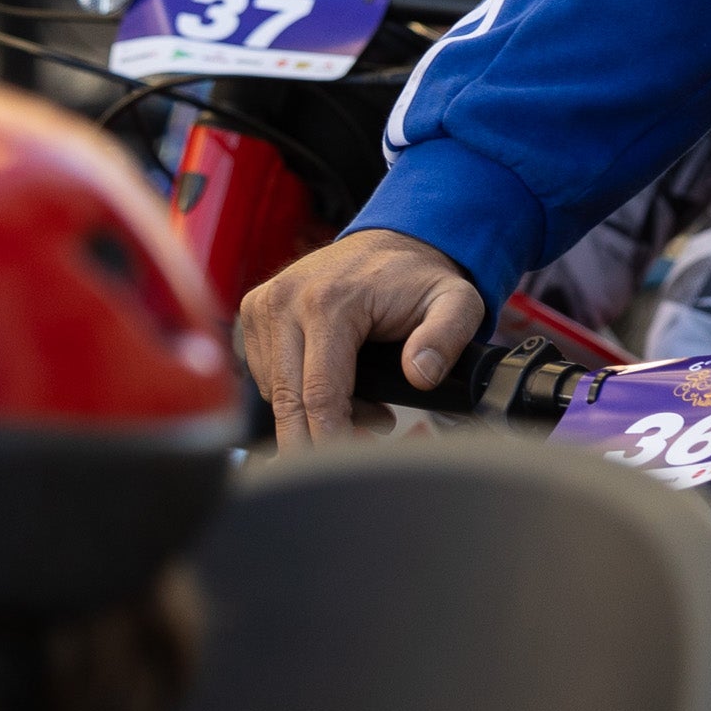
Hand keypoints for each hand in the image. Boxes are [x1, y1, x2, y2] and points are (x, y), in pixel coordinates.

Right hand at [233, 227, 491, 446]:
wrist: (389, 243)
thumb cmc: (420, 279)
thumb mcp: (457, 302)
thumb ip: (447, 337)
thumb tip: (420, 375)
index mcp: (328, 301)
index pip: (319, 393)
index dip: (331, 440)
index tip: (349, 466)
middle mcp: (285, 300)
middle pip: (287, 401)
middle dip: (317, 440)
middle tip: (357, 453)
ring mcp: (263, 305)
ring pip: (275, 393)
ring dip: (311, 414)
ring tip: (366, 406)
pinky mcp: (253, 312)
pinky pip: (265, 376)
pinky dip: (296, 393)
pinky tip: (334, 388)